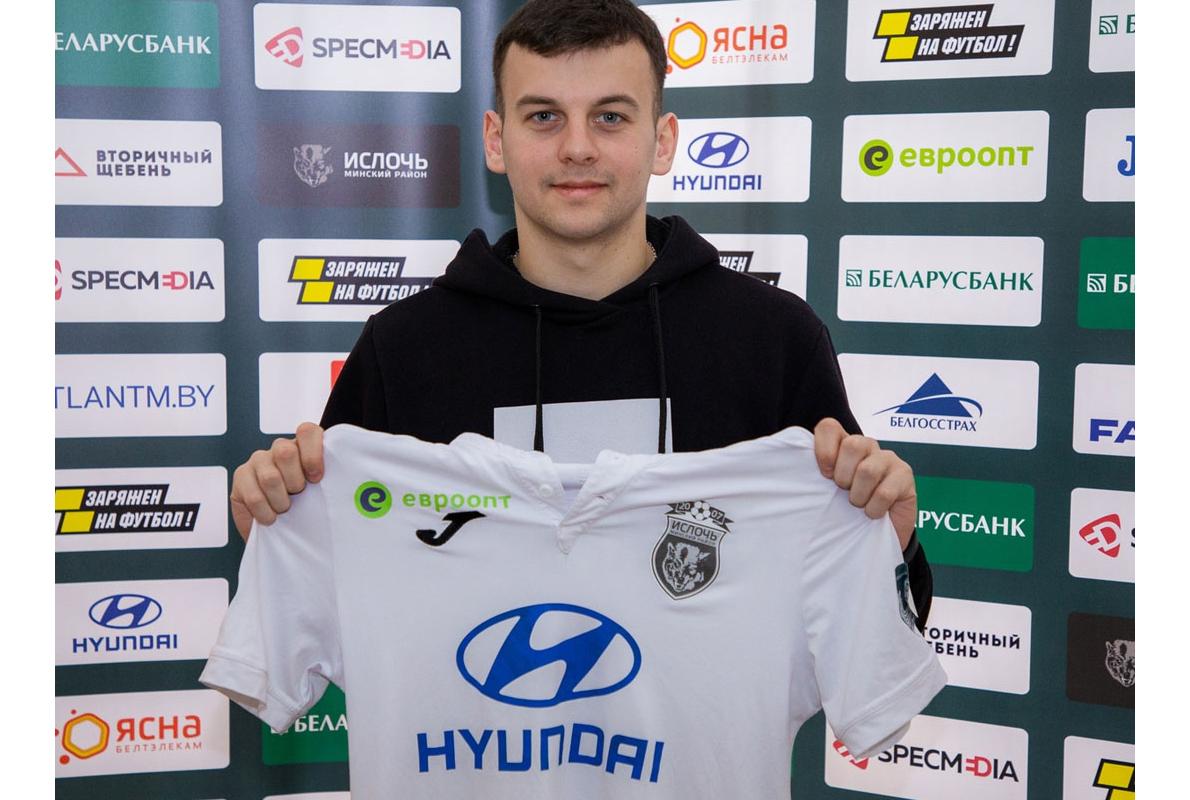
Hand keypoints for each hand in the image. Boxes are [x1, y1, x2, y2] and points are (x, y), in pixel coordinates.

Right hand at [230, 422, 323, 540]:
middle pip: (286, 452)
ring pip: (270, 477)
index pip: (307, 432)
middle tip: (297, 496)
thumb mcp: (321, 494)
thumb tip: (346, 485)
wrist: (279, 532)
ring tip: (284, 509)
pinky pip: (254, 496)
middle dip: (295, 482)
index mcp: (304, 447)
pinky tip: (270, 517)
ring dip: (281, 501)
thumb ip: (329, 481)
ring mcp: (258, 460)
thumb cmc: (305, 510)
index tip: (316, 478)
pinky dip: (266, 513)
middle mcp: (280, 448)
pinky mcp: (241, 476)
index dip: (312, 454)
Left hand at [813, 418, 915, 549]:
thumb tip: (790, 472)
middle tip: (843, 492)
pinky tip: (873, 513)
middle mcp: (866, 446)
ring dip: (858, 495)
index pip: (829, 427)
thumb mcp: (824, 491)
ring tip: (858, 504)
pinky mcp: (905, 475)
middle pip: (853, 444)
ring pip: (868, 469)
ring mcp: (888, 458)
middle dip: (843, 476)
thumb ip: (811, 476)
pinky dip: (874, 509)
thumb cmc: (845, 510)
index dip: (824, 449)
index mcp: (842, 444)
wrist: (876, 534)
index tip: (825, 474)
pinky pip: (884, 492)